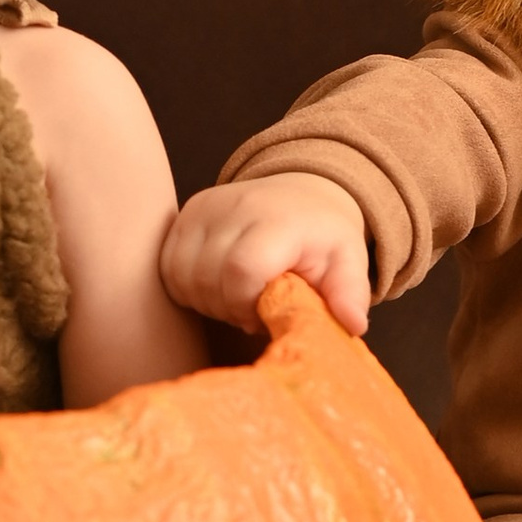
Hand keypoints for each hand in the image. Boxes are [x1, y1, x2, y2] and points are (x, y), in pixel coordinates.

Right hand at [161, 175, 373, 336]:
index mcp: (279, 221)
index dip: (245, 304)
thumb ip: (349, 293)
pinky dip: (187, 286)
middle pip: (207, 278)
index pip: (241, 270)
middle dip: (226, 307)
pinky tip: (216, 286)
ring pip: (182, 275)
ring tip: (236, 295)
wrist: (303, 197)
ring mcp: (206, 207)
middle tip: (252, 307)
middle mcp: (237, 206)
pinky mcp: (186, 212)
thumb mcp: (348, 264)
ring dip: (205, 299)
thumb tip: (353, 324)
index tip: (263, 312)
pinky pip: (168, 265)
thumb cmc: (322, 239)